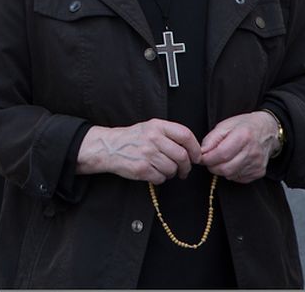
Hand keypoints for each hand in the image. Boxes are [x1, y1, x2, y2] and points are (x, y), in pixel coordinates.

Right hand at [76, 119, 201, 182]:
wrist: (109, 147)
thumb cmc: (133, 139)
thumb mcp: (150, 128)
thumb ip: (170, 134)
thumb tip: (193, 151)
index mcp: (157, 126)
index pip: (186, 135)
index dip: (195, 149)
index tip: (196, 157)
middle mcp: (152, 138)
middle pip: (182, 156)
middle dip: (185, 167)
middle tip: (183, 170)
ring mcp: (146, 153)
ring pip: (172, 169)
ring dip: (171, 173)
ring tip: (162, 169)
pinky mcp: (141, 168)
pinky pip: (160, 178)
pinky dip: (159, 179)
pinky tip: (152, 172)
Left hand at [200, 111, 279, 182]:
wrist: (268, 131)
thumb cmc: (245, 126)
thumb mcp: (225, 125)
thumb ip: (211, 139)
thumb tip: (201, 152)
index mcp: (243, 136)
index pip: (221, 154)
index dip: (207, 158)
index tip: (201, 157)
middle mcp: (252, 151)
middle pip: (225, 168)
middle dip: (212, 166)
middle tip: (209, 160)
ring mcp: (257, 163)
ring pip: (231, 175)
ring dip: (220, 170)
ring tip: (220, 160)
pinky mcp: (259, 172)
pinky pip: (239, 178)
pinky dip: (231, 173)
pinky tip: (232, 163)